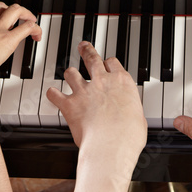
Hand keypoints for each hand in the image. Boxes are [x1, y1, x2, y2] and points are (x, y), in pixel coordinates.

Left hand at [46, 42, 146, 169]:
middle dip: (86, 50)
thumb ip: (132, 111)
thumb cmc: (128, 136)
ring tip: (68, 74)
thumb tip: (132, 117)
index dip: (108, 63)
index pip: (113, 63)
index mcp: (121, 82)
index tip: (107, 64)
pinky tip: (52, 94)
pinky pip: (55, 94)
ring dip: (69, 74)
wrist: (112, 145)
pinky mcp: (69, 104)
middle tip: (83, 47)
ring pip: (71, 73)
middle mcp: (102, 81)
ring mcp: (84, 91)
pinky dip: (53, 94)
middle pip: (91, 58)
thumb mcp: (139, 119)